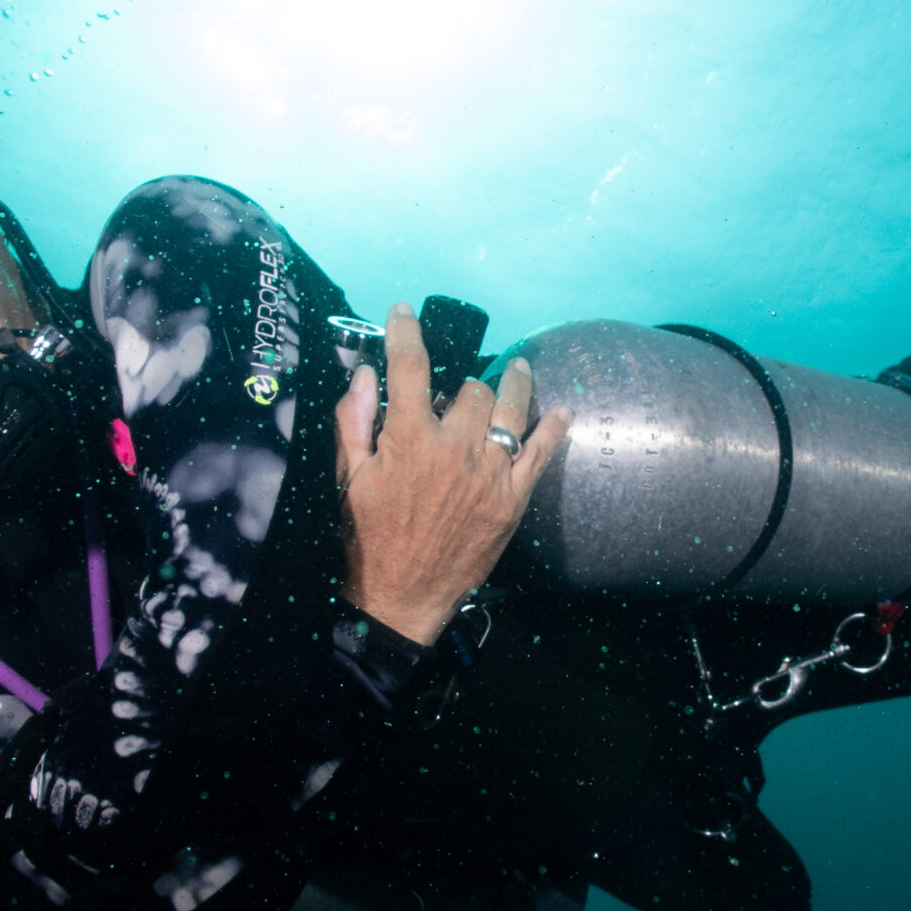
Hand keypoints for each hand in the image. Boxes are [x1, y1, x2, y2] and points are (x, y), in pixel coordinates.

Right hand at [335, 302, 570, 645]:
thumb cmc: (367, 538)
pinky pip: (540, 454)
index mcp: (409, 439)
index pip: (410, 368)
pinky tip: (562, 412)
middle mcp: (455, 449)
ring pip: (510, 411)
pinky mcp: (512, 500)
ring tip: (518, 369)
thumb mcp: (348, 478)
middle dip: (462, 385)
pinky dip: (553, 430)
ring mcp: (489, 474)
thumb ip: (354, 421)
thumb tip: (364, 373)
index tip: (403, 312)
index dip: (405, 332)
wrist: (400, 598)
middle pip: (470, 390)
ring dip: (514, 384)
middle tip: (455, 395)